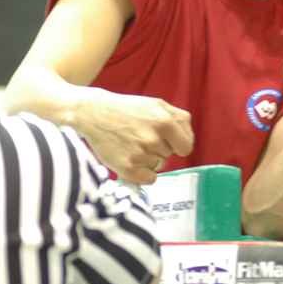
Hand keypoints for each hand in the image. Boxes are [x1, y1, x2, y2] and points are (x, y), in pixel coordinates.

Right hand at [80, 91, 194, 183]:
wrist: (93, 113)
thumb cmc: (128, 109)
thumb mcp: (158, 104)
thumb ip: (180, 118)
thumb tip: (189, 138)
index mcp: (165, 122)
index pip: (186, 147)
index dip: (178, 145)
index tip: (170, 143)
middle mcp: (154, 139)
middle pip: (169, 156)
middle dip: (160, 149)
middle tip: (141, 137)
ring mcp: (140, 155)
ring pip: (158, 166)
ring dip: (148, 159)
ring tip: (132, 144)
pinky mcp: (127, 168)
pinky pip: (149, 179)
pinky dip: (142, 173)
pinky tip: (130, 158)